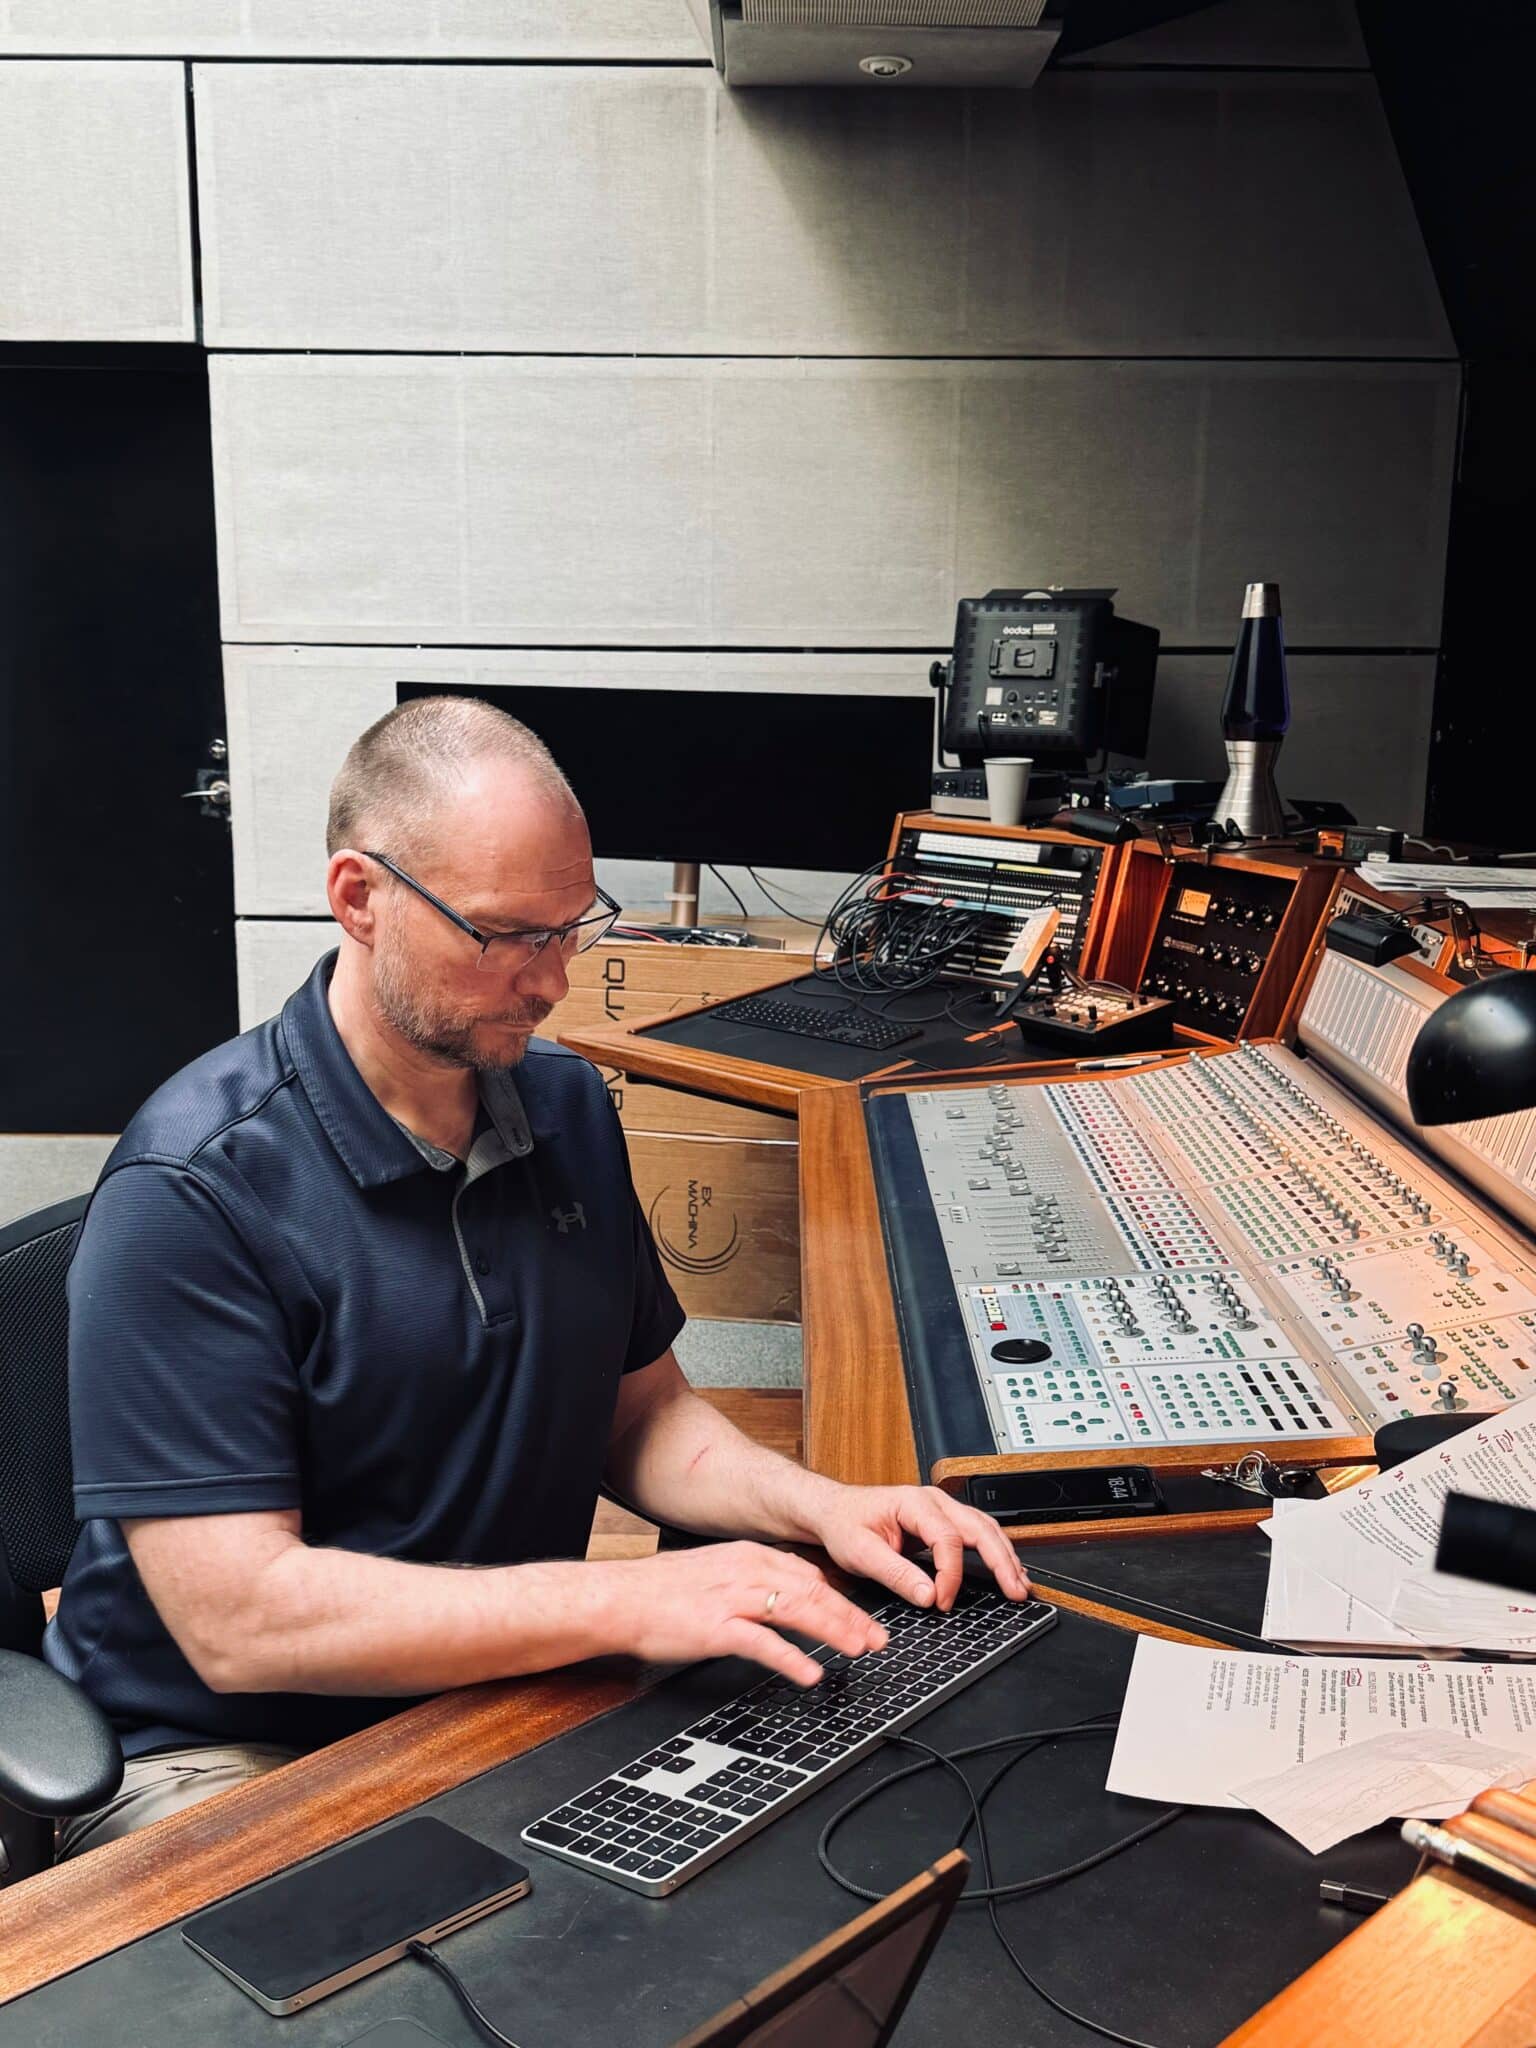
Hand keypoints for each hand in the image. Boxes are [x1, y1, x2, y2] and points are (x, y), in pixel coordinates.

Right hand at [612, 1541, 888, 1686]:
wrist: (620, 1598)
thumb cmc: (662, 1590)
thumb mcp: (715, 1571)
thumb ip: (752, 1578)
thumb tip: (787, 1593)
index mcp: (748, 1556)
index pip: (808, 1575)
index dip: (841, 1598)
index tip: (862, 1618)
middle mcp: (747, 1571)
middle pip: (813, 1591)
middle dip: (851, 1616)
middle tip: (877, 1639)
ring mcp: (733, 1599)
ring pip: (798, 1610)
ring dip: (834, 1631)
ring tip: (859, 1650)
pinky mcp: (716, 1627)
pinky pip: (763, 1642)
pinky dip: (792, 1658)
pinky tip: (811, 1673)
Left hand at [806, 1485, 1029, 1612]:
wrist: (833, 1510)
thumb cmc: (844, 1524)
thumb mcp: (861, 1553)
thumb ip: (896, 1574)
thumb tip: (927, 1596)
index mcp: (914, 1503)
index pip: (948, 1539)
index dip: (950, 1575)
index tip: (941, 1602)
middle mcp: (934, 1502)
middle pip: (980, 1528)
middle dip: (1002, 1561)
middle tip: (1018, 1591)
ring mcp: (941, 1510)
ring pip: (985, 1529)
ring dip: (1005, 1556)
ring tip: (1020, 1584)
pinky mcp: (942, 1523)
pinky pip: (977, 1535)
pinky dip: (995, 1553)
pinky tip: (1006, 1571)